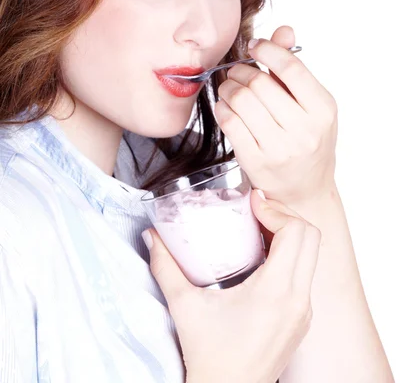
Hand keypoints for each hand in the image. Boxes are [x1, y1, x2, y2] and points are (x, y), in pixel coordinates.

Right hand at [143, 190, 320, 382]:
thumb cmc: (211, 358)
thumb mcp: (184, 306)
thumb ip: (165, 266)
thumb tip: (152, 237)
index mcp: (276, 292)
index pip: (297, 233)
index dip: (276, 210)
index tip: (252, 203)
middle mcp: (298, 300)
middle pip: (311, 237)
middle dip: (285, 215)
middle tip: (256, 211)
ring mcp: (304, 311)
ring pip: (311, 255)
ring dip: (289, 234)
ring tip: (258, 228)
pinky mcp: (302, 320)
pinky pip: (305, 275)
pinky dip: (290, 256)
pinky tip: (262, 258)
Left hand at [215, 25, 337, 205]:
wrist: (304, 190)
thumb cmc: (307, 141)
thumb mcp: (311, 104)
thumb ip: (294, 67)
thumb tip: (283, 31)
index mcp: (323, 109)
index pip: (291, 68)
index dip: (267, 50)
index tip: (255, 46)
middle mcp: (304, 130)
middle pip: (260, 83)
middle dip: (241, 71)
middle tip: (237, 72)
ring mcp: (279, 148)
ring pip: (240, 100)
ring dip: (228, 88)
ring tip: (230, 88)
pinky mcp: (256, 161)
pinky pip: (229, 123)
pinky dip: (222, 109)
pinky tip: (226, 107)